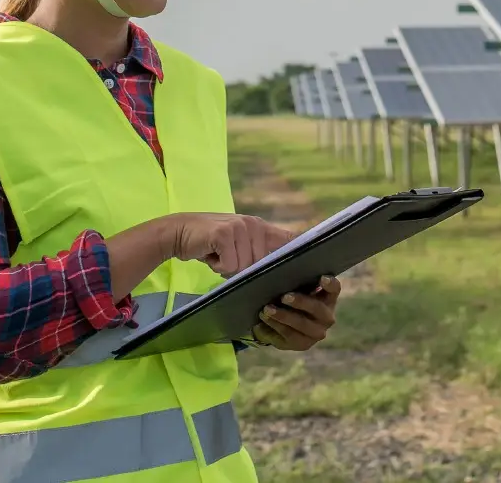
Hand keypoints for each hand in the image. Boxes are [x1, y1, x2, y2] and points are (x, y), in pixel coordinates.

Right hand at [167, 213, 297, 276]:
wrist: (179, 232)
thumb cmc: (210, 244)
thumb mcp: (237, 246)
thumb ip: (257, 254)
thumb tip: (278, 275)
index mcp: (261, 228)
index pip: (290, 238)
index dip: (303, 251)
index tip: (321, 260)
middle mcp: (254, 225)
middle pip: (262, 265)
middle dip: (243, 270)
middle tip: (226, 258)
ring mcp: (240, 227)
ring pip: (245, 268)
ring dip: (227, 268)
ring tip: (217, 254)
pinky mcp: (225, 234)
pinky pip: (230, 266)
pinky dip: (217, 266)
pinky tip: (210, 254)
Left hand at [251, 276, 341, 350]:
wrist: (285, 325)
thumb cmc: (291, 298)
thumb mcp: (294, 287)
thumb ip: (293, 277)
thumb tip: (275, 259)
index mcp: (328, 298)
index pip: (334, 289)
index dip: (330, 284)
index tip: (321, 278)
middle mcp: (326, 317)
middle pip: (317, 308)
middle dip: (300, 302)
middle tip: (284, 297)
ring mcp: (316, 332)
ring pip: (301, 324)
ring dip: (283, 316)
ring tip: (267, 309)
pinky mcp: (303, 344)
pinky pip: (289, 336)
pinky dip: (275, 326)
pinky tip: (264, 319)